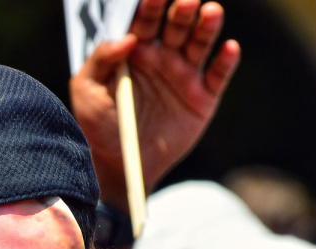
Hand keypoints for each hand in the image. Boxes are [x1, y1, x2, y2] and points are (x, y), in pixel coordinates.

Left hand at [69, 0, 240, 210]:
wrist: (120, 166)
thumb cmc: (98, 127)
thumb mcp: (86, 93)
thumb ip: (99, 61)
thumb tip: (126, 38)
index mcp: (134, 52)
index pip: (144, 20)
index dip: (150, 5)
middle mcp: (162, 57)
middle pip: (176, 26)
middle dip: (181, 11)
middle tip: (186, 0)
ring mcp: (184, 75)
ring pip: (200, 43)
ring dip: (206, 26)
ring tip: (210, 11)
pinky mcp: (202, 98)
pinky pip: (218, 75)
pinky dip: (226, 61)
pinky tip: (228, 48)